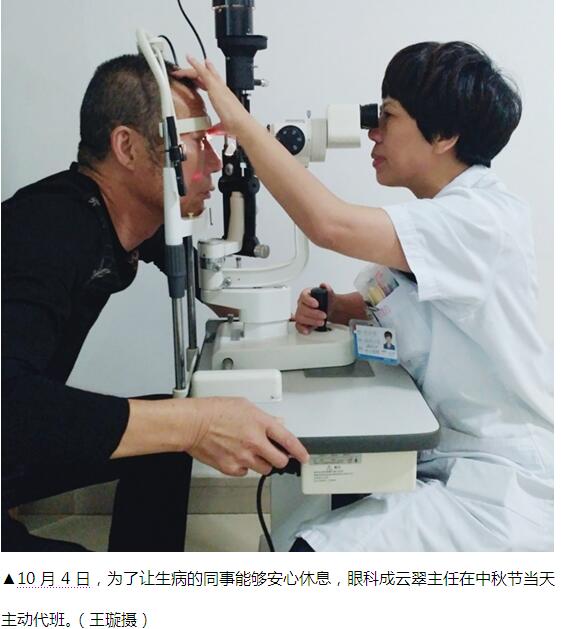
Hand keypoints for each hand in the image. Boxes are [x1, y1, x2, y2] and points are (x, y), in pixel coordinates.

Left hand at [172, 56, 249, 135]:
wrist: (239, 123)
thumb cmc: (235, 124)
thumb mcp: (222, 126)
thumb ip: (216, 128)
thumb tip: (211, 132)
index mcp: (224, 96)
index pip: (213, 83)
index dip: (206, 78)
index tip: (201, 74)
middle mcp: (222, 88)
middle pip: (208, 75)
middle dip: (197, 70)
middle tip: (188, 67)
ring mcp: (218, 86)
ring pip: (203, 72)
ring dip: (192, 67)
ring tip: (183, 65)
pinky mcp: (213, 85)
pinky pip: (202, 71)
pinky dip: (195, 63)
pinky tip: (189, 58)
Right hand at [187, 397, 308, 475]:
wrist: (192, 424)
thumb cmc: (213, 411)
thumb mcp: (244, 405)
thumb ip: (263, 417)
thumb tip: (277, 423)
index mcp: (260, 423)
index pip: (288, 440)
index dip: (299, 450)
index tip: (303, 456)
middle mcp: (254, 441)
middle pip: (280, 461)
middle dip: (280, 459)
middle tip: (274, 454)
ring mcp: (243, 456)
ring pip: (264, 469)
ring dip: (262, 463)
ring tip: (250, 452)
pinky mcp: (231, 468)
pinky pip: (245, 473)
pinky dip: (244, 467)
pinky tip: (236, 455)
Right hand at [293, 283, 334, 334]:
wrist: (327, 310)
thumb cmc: (325, 302)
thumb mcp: (328, 294)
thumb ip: (327, 289)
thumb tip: (324, 285)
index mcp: (306, 295)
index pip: (304, 296)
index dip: (309, 301)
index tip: (317, 304)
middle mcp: (301, 304)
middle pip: (302, 309)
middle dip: (314, 313)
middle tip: (323, 315)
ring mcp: (300, 313)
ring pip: (300, 318)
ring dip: (311, 321)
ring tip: (321, 322)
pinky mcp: (301, 322)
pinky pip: (298, 326)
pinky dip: (302, 329)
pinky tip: (308, 330)